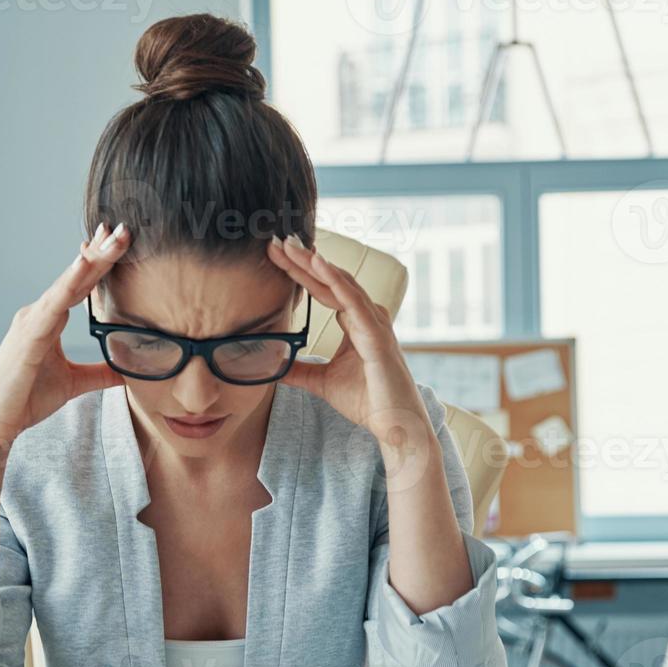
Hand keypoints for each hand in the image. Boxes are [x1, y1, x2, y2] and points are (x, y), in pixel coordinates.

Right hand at [0, 223, 129, 444]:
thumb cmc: (25, 398)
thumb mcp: (74, 383)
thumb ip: (100, 373)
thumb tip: (127, 371)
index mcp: (49, 320)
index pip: (79, 285)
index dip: (97, 262)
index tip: (115, 240)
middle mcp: (39, 313)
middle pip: (76, 276)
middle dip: (99, 251)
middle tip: (122, 227)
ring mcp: (32, 320)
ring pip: (68, 284)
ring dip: (91, 260)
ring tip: (112, 238)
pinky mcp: (29, 334)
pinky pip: (54, 303)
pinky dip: (69, 283)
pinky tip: (84, 265)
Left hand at [268, 234, 430, 446]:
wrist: (394, 426)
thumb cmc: (368, 402)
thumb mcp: (322, 383)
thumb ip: (299, 371)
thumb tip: (273, 365)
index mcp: (355, 323)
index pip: (322, 290)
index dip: (299, 272)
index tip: (277, 255)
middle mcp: (367, 317)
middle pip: (330, 280)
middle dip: (303, 260)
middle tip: (279, 240)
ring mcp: (374, 323)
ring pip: (341, 285)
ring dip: (316, 264)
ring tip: (294, 246)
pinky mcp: (377, 336)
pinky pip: (354, 302)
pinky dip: (336, 282)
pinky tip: (320, 265)